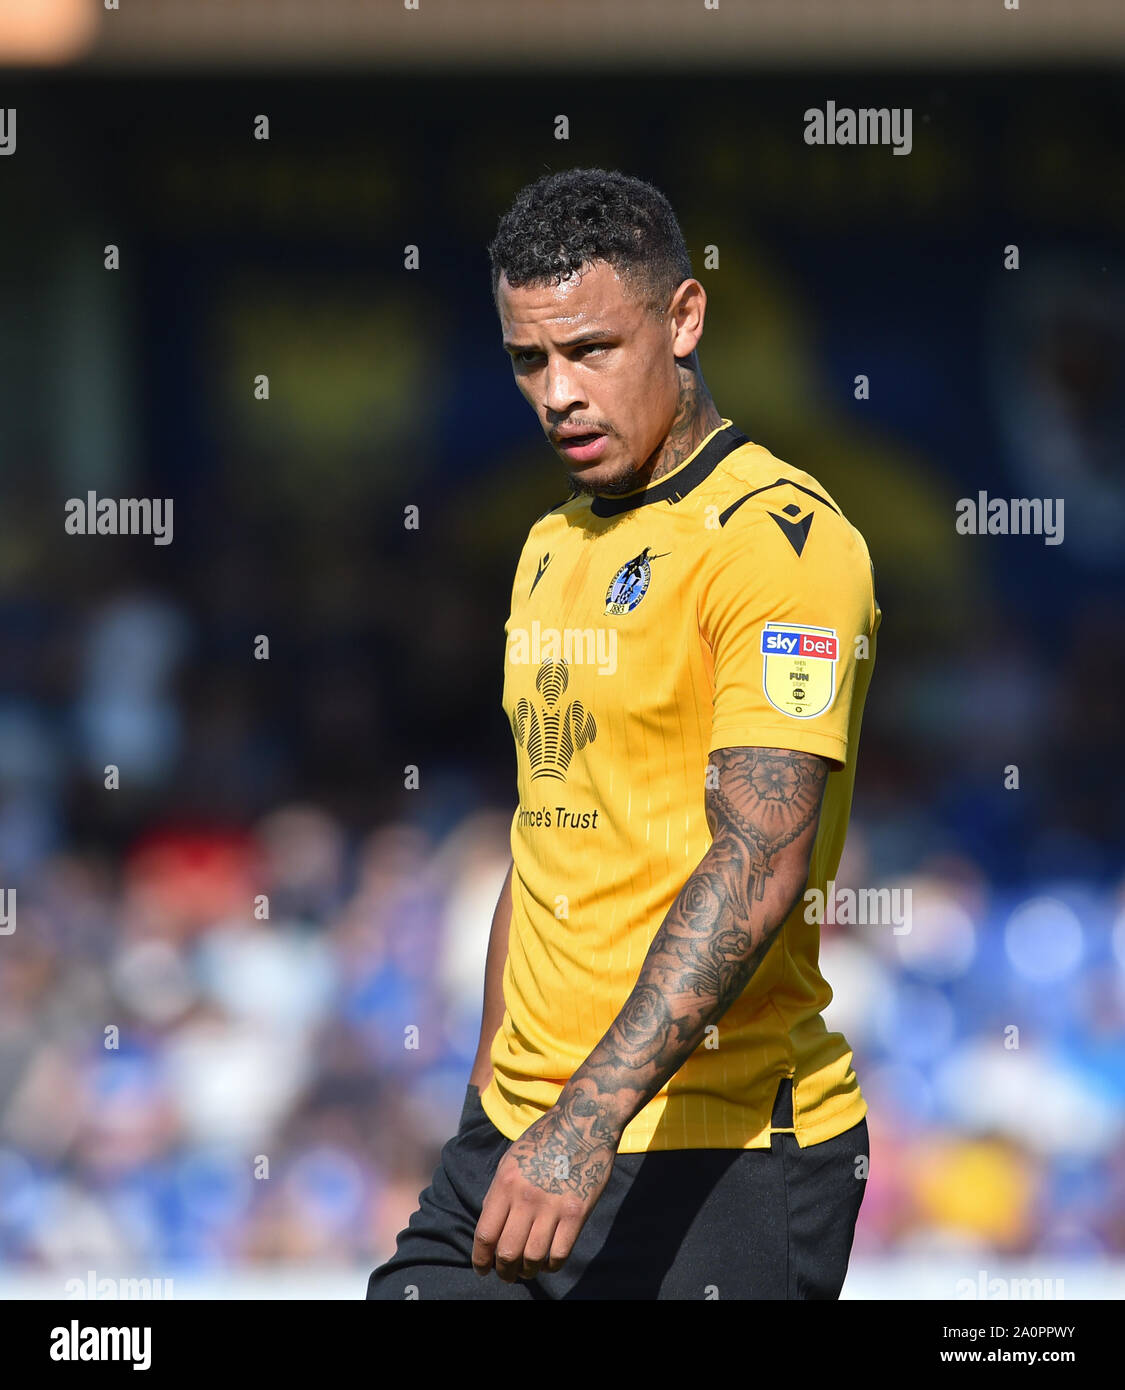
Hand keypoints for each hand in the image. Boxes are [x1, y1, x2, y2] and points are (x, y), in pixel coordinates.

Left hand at [471, 1093, 619, 1281]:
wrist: (583, 1123)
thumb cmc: (543, 1141)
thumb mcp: (511, 1160)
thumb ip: (499, 1194)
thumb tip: (490, 1231)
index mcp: (505, 1182)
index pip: (485, 1234)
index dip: (481, 1259)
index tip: (483, 1268)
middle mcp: (526, 1197)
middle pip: (507, 1251)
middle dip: (503, 1271)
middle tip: (506, 1275)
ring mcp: (553, 1206)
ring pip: (533, 1258)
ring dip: (527, 1271)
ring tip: (527, 1270)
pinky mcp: (577, 1212)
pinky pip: (560, 1254)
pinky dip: (551, 1265)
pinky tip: (548, 1262)